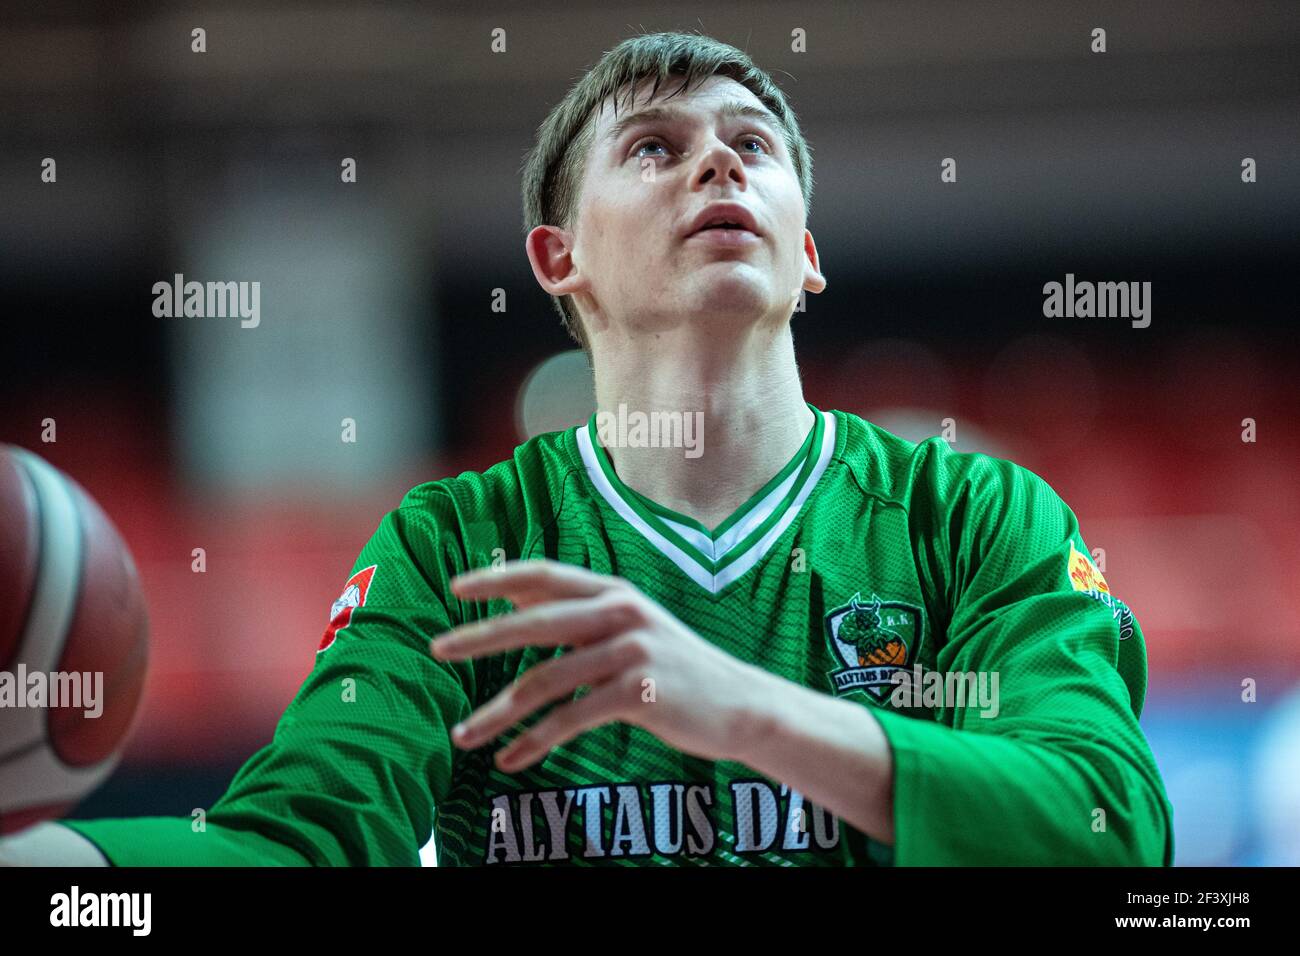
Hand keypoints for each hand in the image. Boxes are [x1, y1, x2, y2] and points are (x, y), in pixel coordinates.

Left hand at [430, 559, 775, 771]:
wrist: (740, 705)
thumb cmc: (678, 668)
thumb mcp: (633, 626)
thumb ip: (582, 612)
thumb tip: (516, 601)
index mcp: (614, 591)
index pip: (545, 574)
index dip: (498, 578)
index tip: (455, 587)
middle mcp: (621, 613)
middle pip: (534, 623)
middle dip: (479, 636)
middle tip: (436, 649)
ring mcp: (630, 652)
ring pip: (544, 681)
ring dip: (497, 712)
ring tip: (463, 735)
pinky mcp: (637, 693)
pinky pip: (569, 720)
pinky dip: (533, 742)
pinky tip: (510, 759)